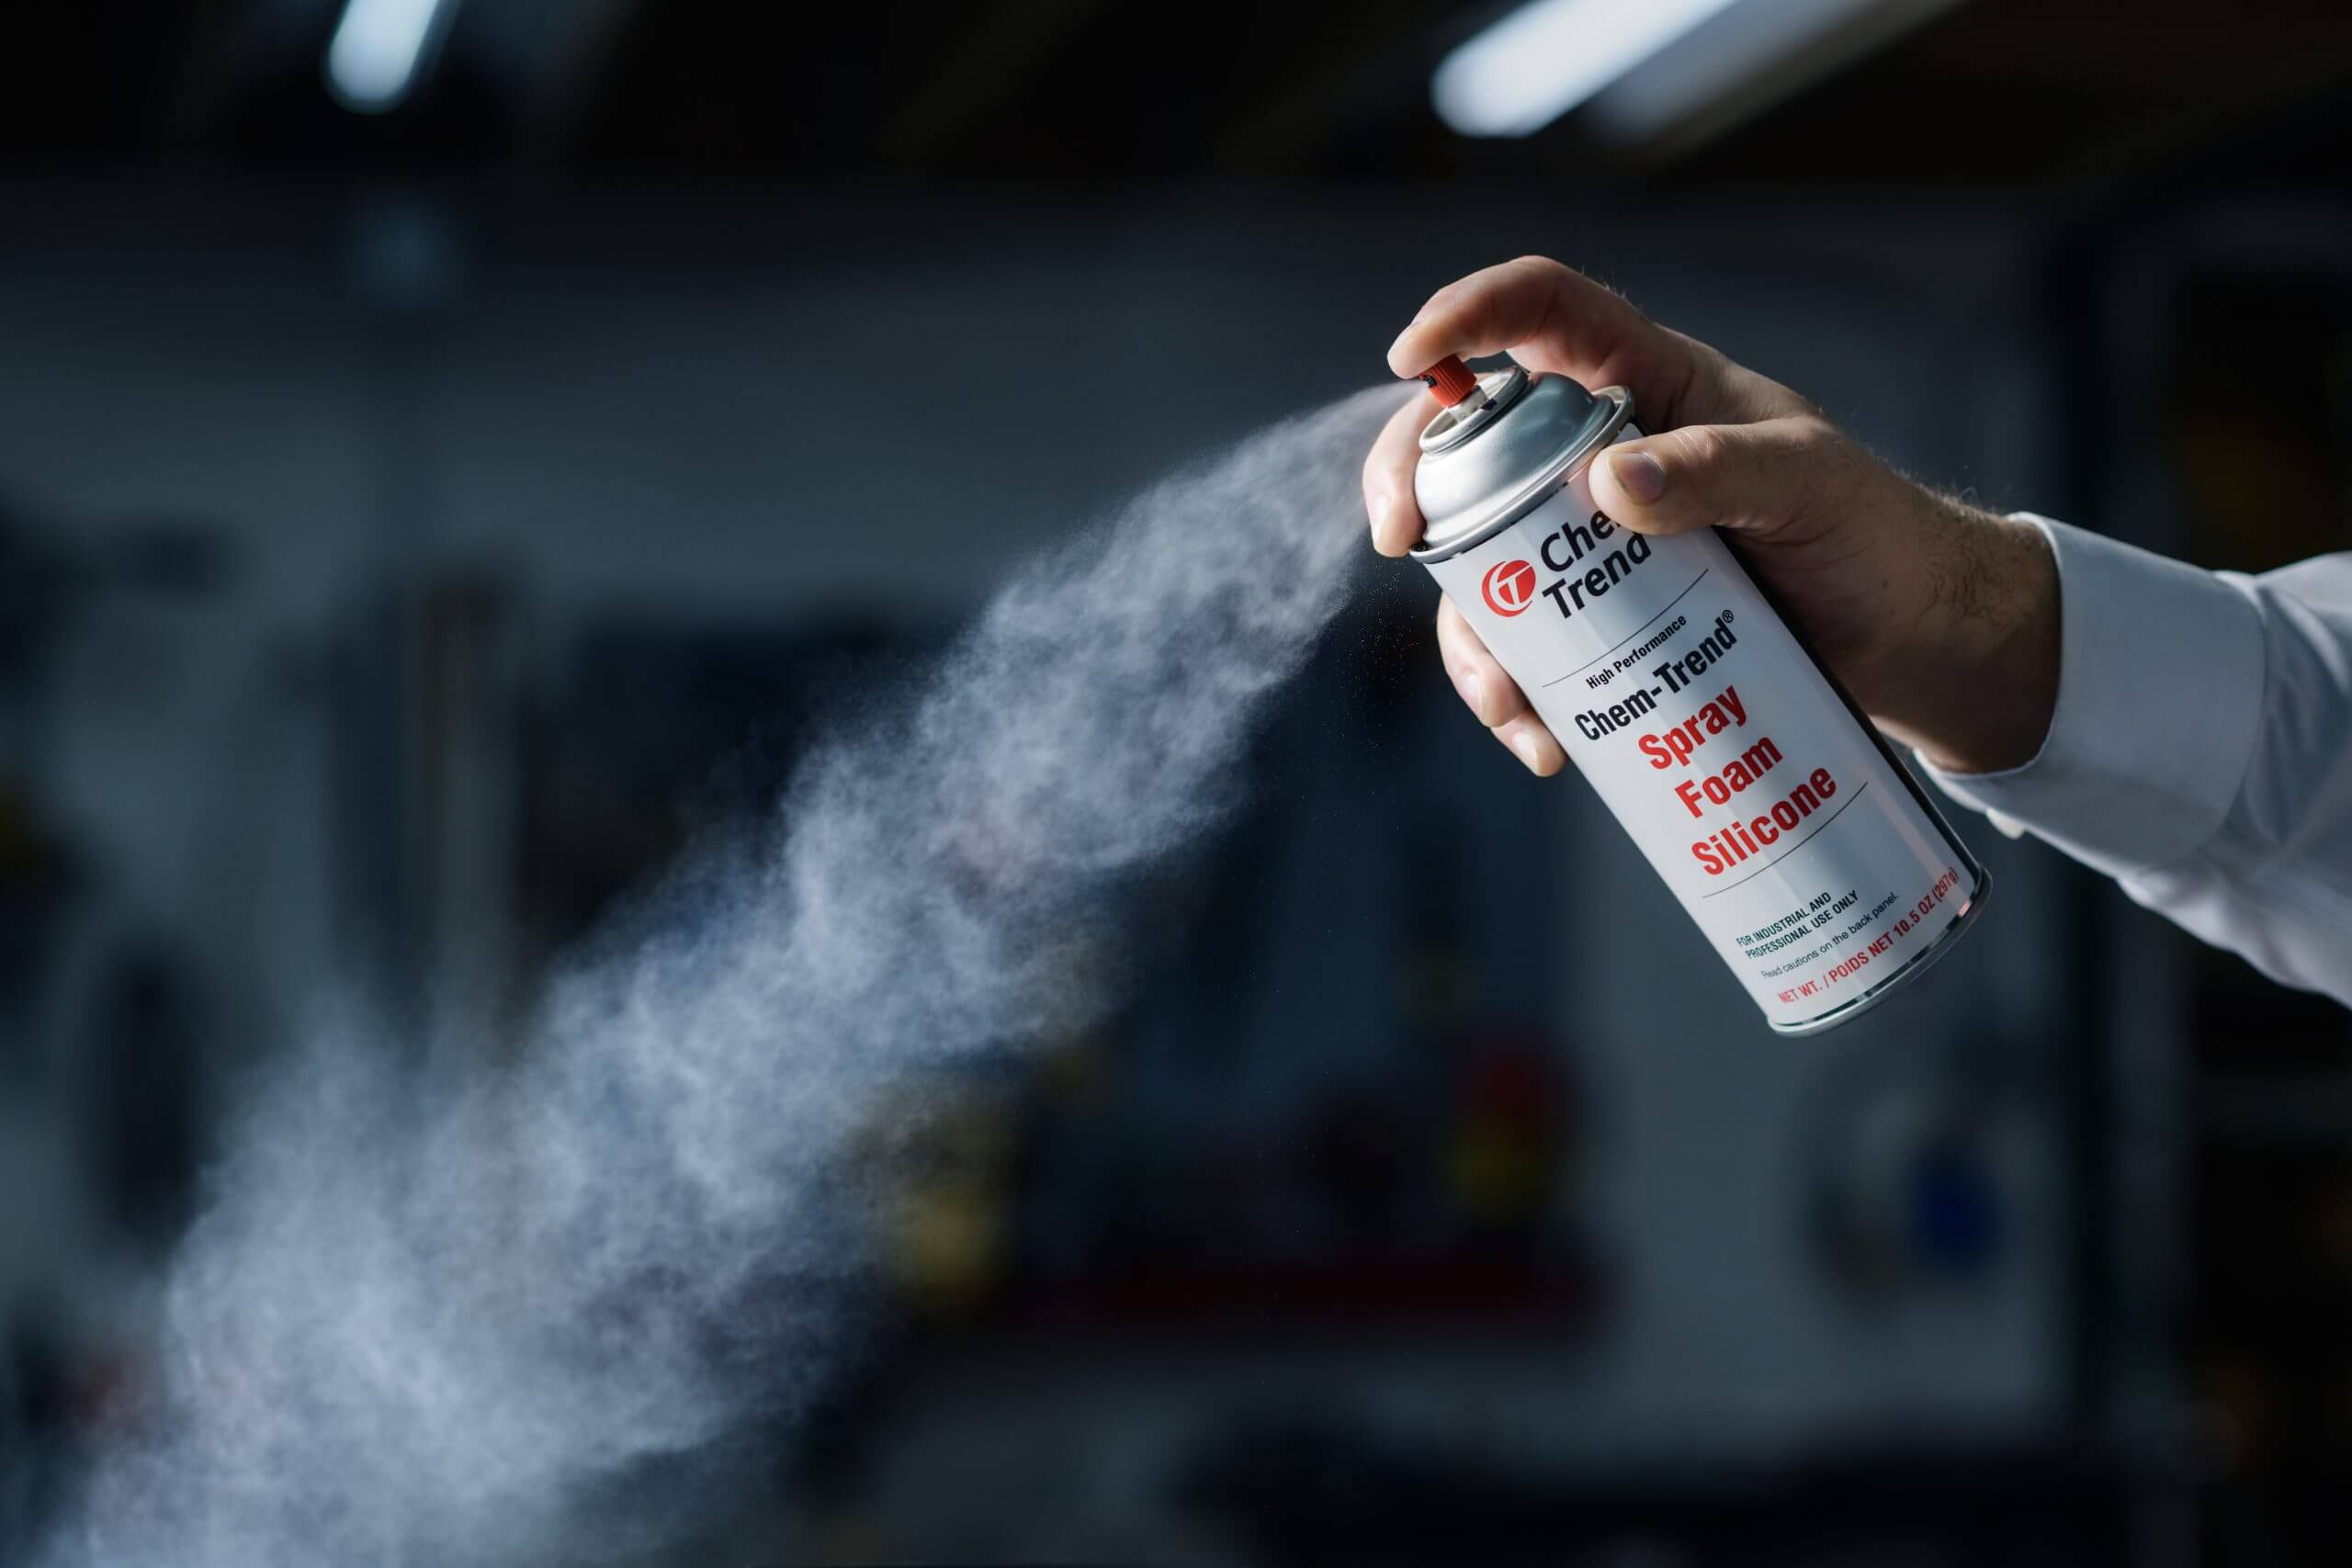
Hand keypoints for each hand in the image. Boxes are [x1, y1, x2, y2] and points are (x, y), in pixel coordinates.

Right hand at [1362, 257, 2058, 778]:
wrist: (1911, 643)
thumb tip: (1610, 484)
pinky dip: (1513, 696)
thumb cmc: (1871, 535)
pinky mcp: (1599, 618)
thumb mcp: (1810, 485)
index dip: (1466, 314)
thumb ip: (1721, 470)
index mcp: (1649, 379)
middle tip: (1398, 540)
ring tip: (1512, 709)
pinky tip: (1545, 745)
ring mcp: (1589, 540)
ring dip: (1469, 635)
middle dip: (1411, 483)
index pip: (1541, 310)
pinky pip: (1521, 646)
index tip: (1409, 359)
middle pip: (1467, 439)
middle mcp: (1599, 449)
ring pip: (1479, 562)